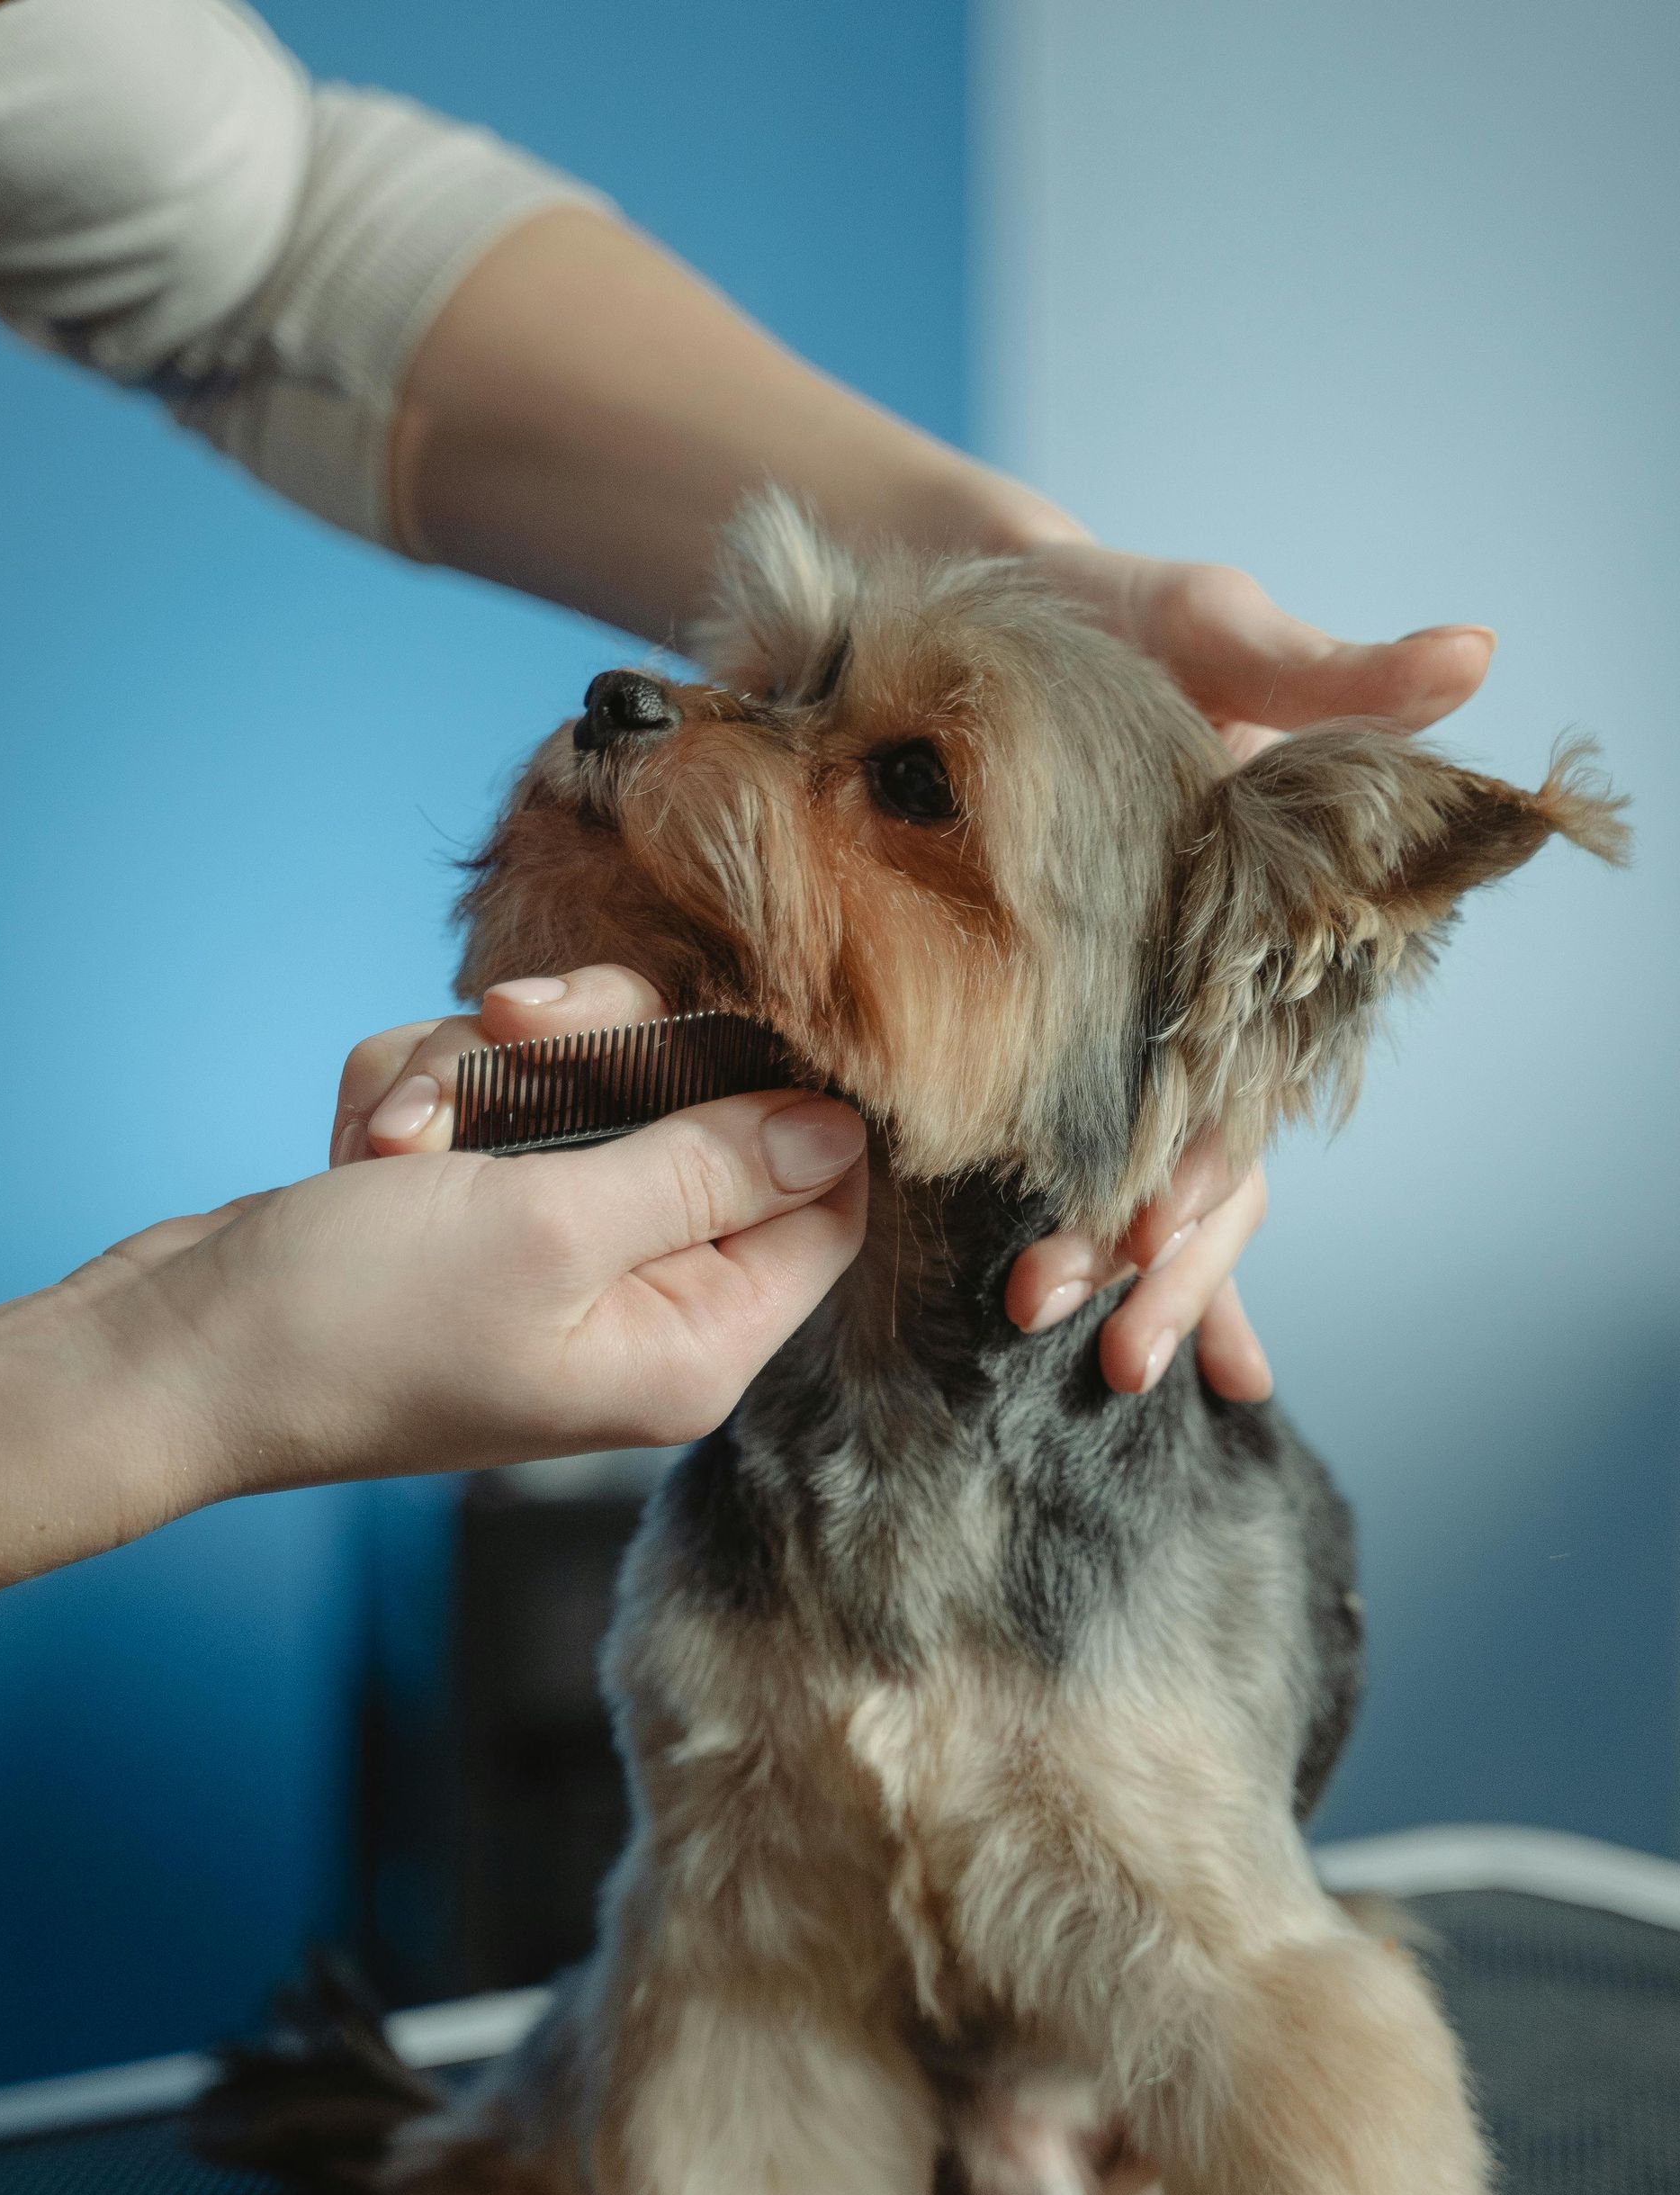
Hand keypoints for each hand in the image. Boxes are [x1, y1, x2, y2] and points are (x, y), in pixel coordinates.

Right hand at [0, 1010, 864, 1602]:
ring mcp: (556, 1255)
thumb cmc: (356, 1319)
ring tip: (396, 1135)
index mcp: (695, 1341)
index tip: (726, 1010)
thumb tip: (839, 1127)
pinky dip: (422, 1100)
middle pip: (700, 1112)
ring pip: (579, 1084)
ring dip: (478, 1074)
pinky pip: (492, 1099)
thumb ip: (708, 1169)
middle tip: (511, 1028)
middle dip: (592, 1051)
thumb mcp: (552, 1225)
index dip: (789, 1096)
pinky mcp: (477, 1213)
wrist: (177, 1355)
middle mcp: (641, 1303)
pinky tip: (364, 1150)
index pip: (826, 1203)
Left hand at [996, 528, 1495, 1394]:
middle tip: (1100, 1343)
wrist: (976, 599)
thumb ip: (1329, 673)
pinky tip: (1060, 1318)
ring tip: (1049, 1329)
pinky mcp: (1041, 1011)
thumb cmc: (1113, 617)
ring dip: (1114, 1267)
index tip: (1148, 1241)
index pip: (1252, 1084)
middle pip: (1205, 1164)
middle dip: (1159, 1261)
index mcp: (1258, 934)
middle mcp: (1204, 993)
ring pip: (1140, 1173)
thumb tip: (1471, 656)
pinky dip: (1072, 1223)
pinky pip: (1059, 1131)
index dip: (1210, 1173)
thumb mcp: (1213, 630)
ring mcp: (1126, 1012)